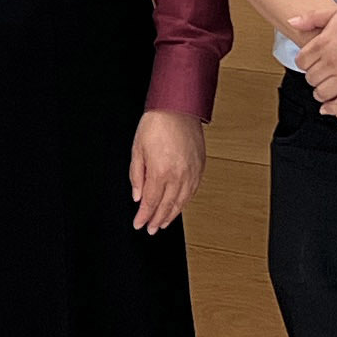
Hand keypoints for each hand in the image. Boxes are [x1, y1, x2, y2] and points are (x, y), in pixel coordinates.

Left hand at [129, 108, 206, 231]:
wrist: (177, 107)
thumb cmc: (156, 123)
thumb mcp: (137, 149)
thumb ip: (136, 175)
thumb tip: (137, 195)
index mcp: (160, 171)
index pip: (150, 202)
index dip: (144, 216)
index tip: (139, 224)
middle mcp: (178, 175)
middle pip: (166, 205)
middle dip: (157, 220)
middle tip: (151, 229)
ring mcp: (191, 172)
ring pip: (182, 201)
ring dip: (172, 215)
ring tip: (164, 223)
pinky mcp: (200, 167)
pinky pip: (193, 191)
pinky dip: (185, 202)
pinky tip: (179, 206)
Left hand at [298, 0, 336, 108]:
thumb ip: (312, 17)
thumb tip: (292, 22)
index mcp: (324, 43)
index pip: (301, 62)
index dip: (304, 64)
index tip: (310, 64)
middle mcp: (332, 62)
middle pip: (311, 79)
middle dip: (313, 78)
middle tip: (320, 76)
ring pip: (322, 93)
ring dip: (321, 93)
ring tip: (325, 90)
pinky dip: (332, 108)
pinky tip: (329, 108)